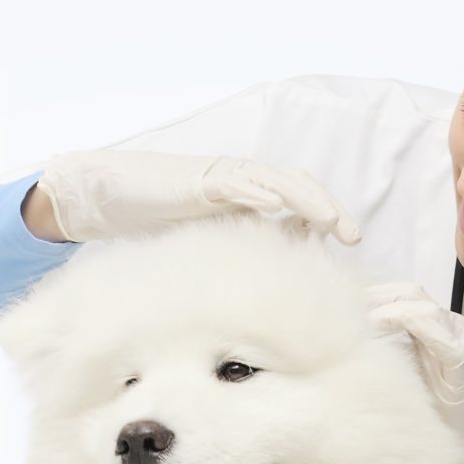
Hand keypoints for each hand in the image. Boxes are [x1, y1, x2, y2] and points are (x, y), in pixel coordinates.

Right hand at [32, 149, 362, 244]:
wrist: (110, 195)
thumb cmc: (153, 219)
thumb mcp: (203, 242)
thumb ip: (232, 252)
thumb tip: (260, 285)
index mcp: (246, 196)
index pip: (296, 201)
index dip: (323, 216)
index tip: (347, 242)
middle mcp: (241, 182)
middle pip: (297, 188)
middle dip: (328, 210)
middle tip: (353, 237)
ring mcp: (222, 178)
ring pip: (276, 181)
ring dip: (306, 200)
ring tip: (330, 220)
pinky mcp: (200, 181)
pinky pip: (236, 184)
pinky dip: (258, 192)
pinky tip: (278, 206)